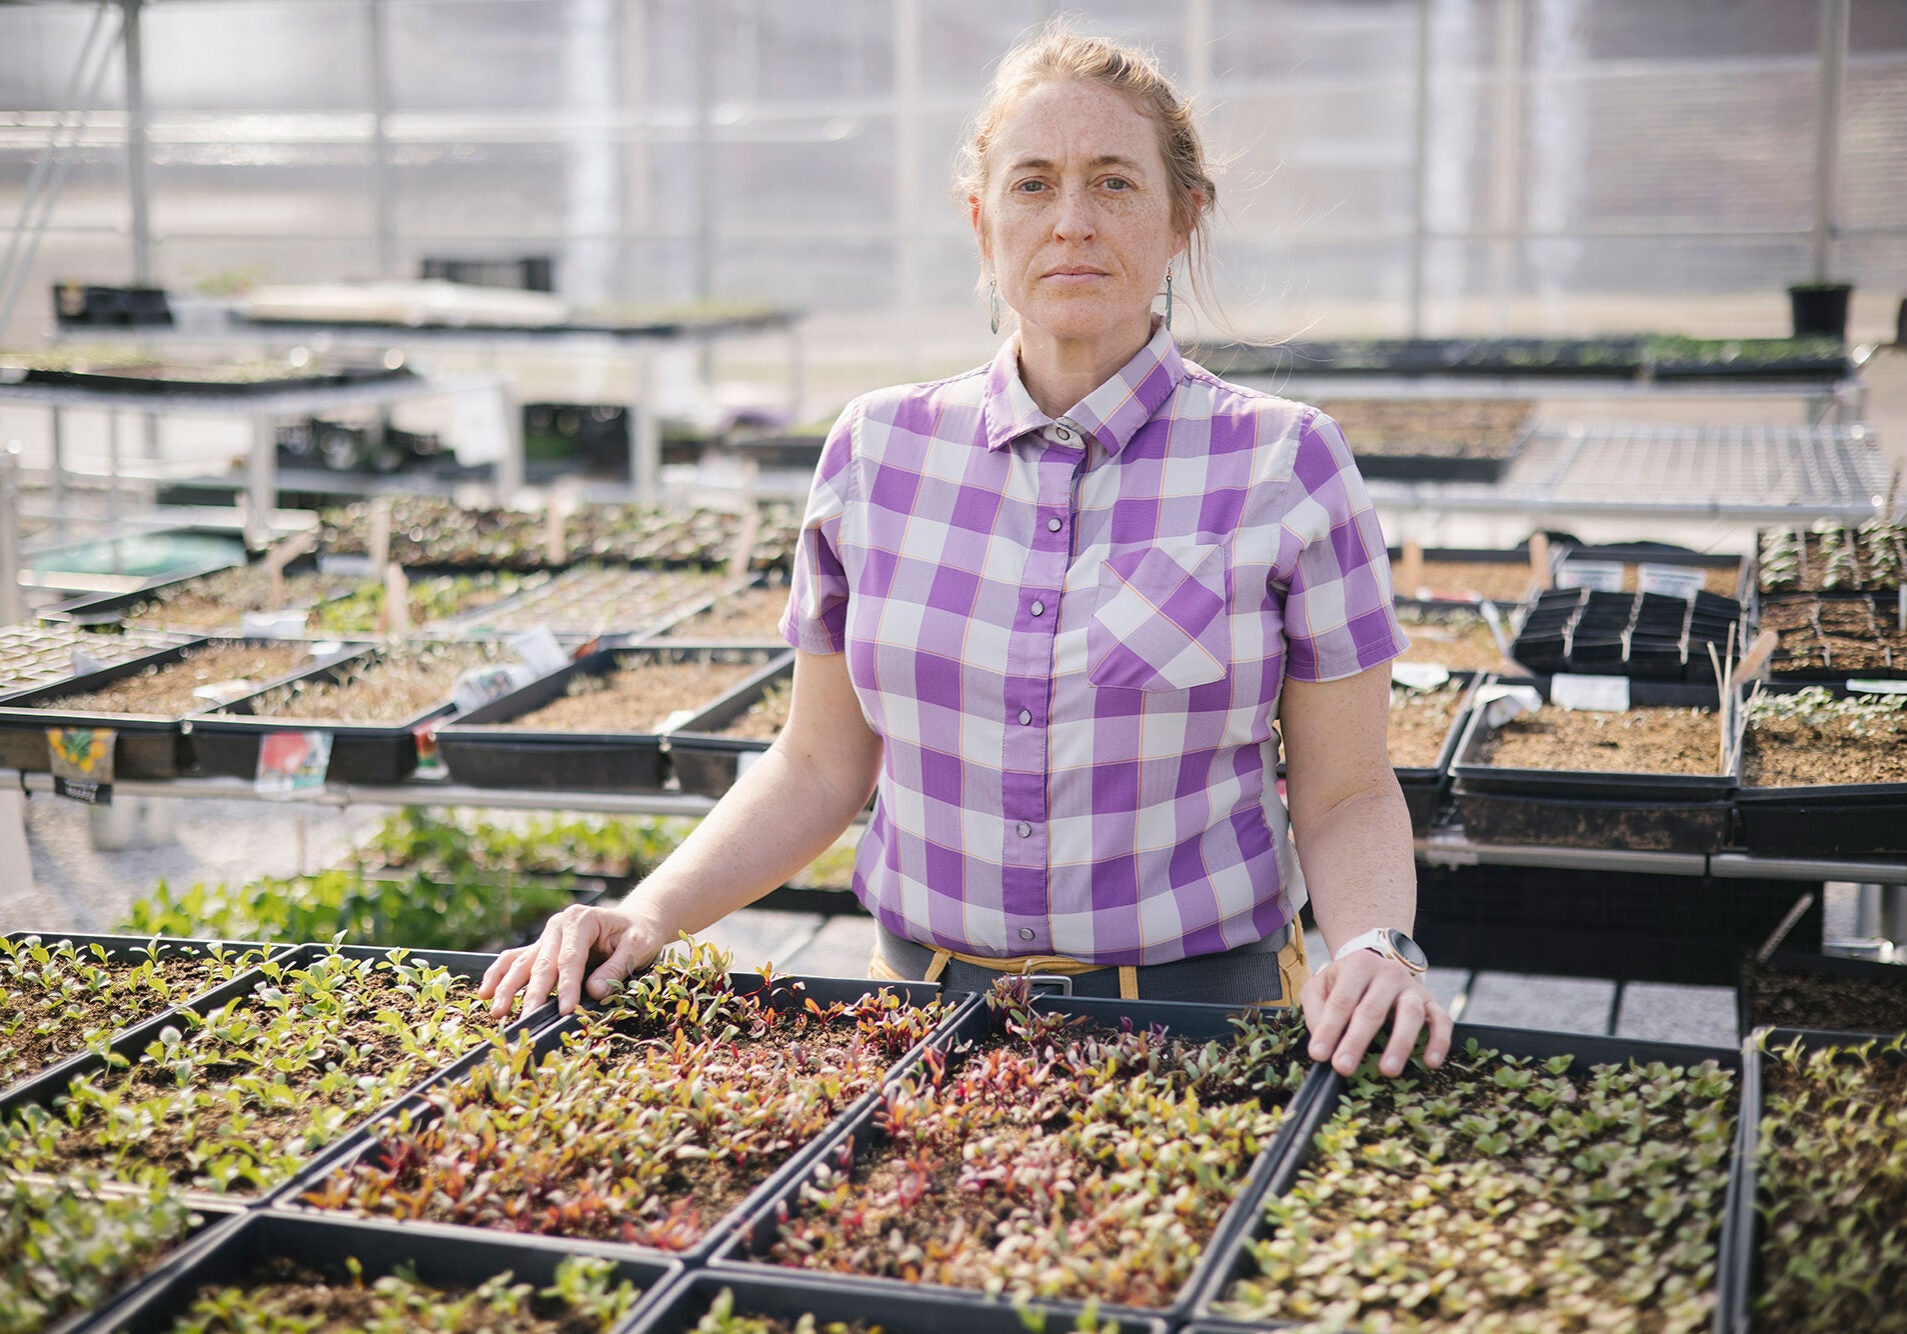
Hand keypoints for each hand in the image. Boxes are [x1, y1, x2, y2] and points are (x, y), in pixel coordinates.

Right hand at [477, 903, 669, 1019]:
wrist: (634, 922)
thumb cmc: (638, 934)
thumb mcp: (638, 946)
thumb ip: (616, 967)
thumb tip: (593, 991)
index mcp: (581, 921)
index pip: (570, 958)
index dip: (567, 986)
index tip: (565, 1010)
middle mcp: (558, 926)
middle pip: (542, 963)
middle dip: (534, 994)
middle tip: (527, 1019)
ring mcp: (546, 936)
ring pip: (521, 963)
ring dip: (508, 988)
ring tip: (497, 1011)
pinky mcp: (541, 947)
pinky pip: (514, 959)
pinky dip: (498, 975)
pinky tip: (485, 993)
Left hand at [1300, 950, 1452, 1077]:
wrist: (1379, 962)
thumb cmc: (1346, 982)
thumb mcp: (1322, 985)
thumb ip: (1315, 1008)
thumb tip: (1320, 1039)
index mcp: (1359, 966)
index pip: (1341, 1001)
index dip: (1329, 1029)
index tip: (1318, 1055)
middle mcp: (1389, 974)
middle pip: (1373, 1010)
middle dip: (1356, 1041)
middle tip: (1343, 1068)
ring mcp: (1413, 988)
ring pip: (1411, 1014)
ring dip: (1400, 1044)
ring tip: (1388, 1070)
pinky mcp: (1432, 1002)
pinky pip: (1442, 1021)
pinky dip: (1439, 1041)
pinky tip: (1430, 1062)